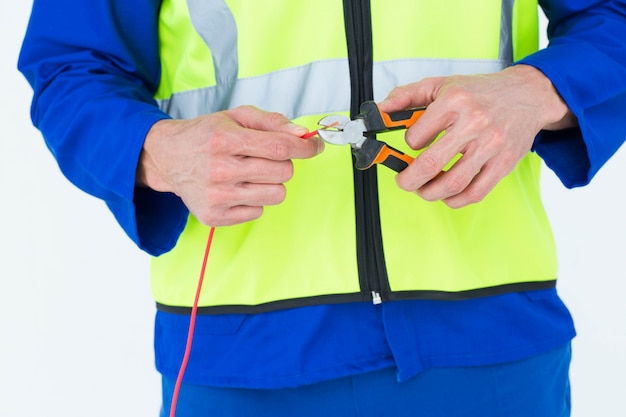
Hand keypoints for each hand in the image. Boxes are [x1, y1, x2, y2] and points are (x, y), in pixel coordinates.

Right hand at [137, 105, 323, 225]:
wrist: (168, 158)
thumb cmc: (206, 136)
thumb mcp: (235, 117)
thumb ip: (271, 122)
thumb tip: (301, 134)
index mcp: (224, 140)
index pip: (280, 148)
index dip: (305, 148)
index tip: (314, 147)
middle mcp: (220, 170)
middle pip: (283, 173)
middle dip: (283, 163)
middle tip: (265, 157)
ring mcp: (217, 197)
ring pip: (276, 195)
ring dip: (271, 183)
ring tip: (250, 173)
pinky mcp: (215, 216)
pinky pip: (259, 212)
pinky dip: (254, 199)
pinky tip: (237, 188)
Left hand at [378, 64, 576, 207]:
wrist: (527, 95)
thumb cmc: (480, 93)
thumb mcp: (441, 85)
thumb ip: (405, 97)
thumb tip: (378, 112)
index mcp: (454, 101)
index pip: (416, 136)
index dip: (408, 146)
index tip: (412, 146)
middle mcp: (474, 122)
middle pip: (431, 164)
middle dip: (409, 180)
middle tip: (404, 182)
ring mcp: (491, 145)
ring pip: (453, 183)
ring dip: (430, 193)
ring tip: (424, 190)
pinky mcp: (504, 163)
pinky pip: (475, 192)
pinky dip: (456, 200)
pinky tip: (447, 195)